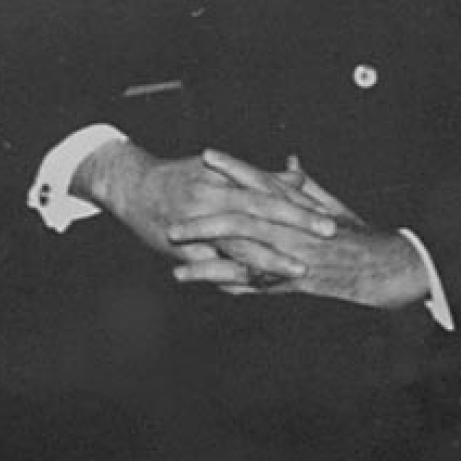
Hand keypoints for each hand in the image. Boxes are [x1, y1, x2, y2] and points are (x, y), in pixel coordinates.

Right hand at [72, 138, 337, 268]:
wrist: (131, 187)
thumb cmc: (179, 178)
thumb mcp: (218, 171)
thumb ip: (259, 176)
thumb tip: (297, 177)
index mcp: (222, 179)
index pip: (267, 190)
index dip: (298, 202)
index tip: (329, 211)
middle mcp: (210, 198)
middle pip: (259, 212)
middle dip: (295, 224)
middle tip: (330, 233)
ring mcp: (196, 224)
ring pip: (238, 243)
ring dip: (271, 258)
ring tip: (300, 270)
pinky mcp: (182, 248)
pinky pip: (212, 267)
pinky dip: (235, 278)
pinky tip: (258, 289)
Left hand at [167, 151, 430, 308]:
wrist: (385, 268)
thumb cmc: (356, 235)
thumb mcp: (331, 206)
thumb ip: (304, 185)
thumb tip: (289, 162)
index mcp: (301, 207)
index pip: (264, 181)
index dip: (235, 168)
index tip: (206, 155)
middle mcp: (294, 231)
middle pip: (243, 220)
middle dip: (205, 219)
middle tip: (171, 220)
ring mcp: (291, 257)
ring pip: (243, 257)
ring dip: (207, 260)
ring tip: (175, 261)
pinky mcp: (293, 282)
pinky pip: (255, 284)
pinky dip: (227, 284)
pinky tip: (200, 285)